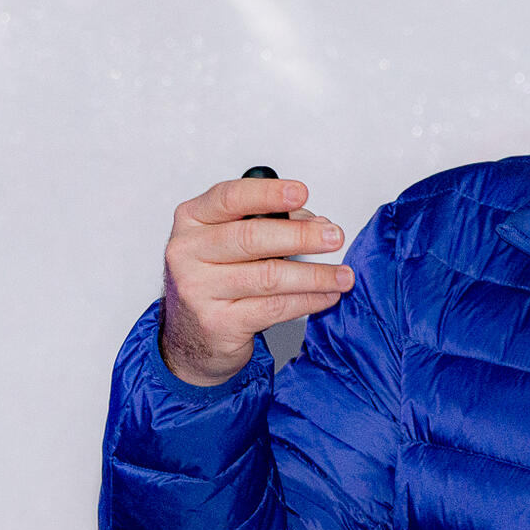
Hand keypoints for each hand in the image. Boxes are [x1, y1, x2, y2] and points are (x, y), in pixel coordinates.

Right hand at [159, 176, 353, 385]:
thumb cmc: (216, 279)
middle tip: (334, 237)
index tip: (301, 192)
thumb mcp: (230, 242)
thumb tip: (317, 223)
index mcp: (191, 220)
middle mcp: (187, 252)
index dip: (267, 193)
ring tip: (342, 275)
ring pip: (269, 276)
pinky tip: (327, 295)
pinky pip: (274, 307)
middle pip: (251, 237)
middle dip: (301, 236)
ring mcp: (198, 289)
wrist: (190, 336)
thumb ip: (268, 223)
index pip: (229, 198)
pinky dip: (308, 300)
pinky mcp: (217, 323)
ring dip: (315, 275)